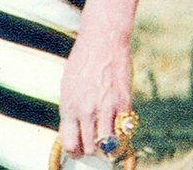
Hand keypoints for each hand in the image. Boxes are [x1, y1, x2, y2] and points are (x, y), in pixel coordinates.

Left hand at [59, 29, 132, 159]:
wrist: (102, 42)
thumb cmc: (82, 62)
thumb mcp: (68, 87)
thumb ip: (71, 110)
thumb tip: (74, 131)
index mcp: (69, 107)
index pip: (70, 144)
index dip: (74, 151)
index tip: (78, 150)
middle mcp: (86, 111)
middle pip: (90, 148)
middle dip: (91, 149)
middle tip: (94, 144)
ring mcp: (106, 108)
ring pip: (107, 144)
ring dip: (107, 145)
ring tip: (106, 139)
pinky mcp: (124, 103)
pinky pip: (123, 130)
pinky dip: (121, 133)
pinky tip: (117, 126)